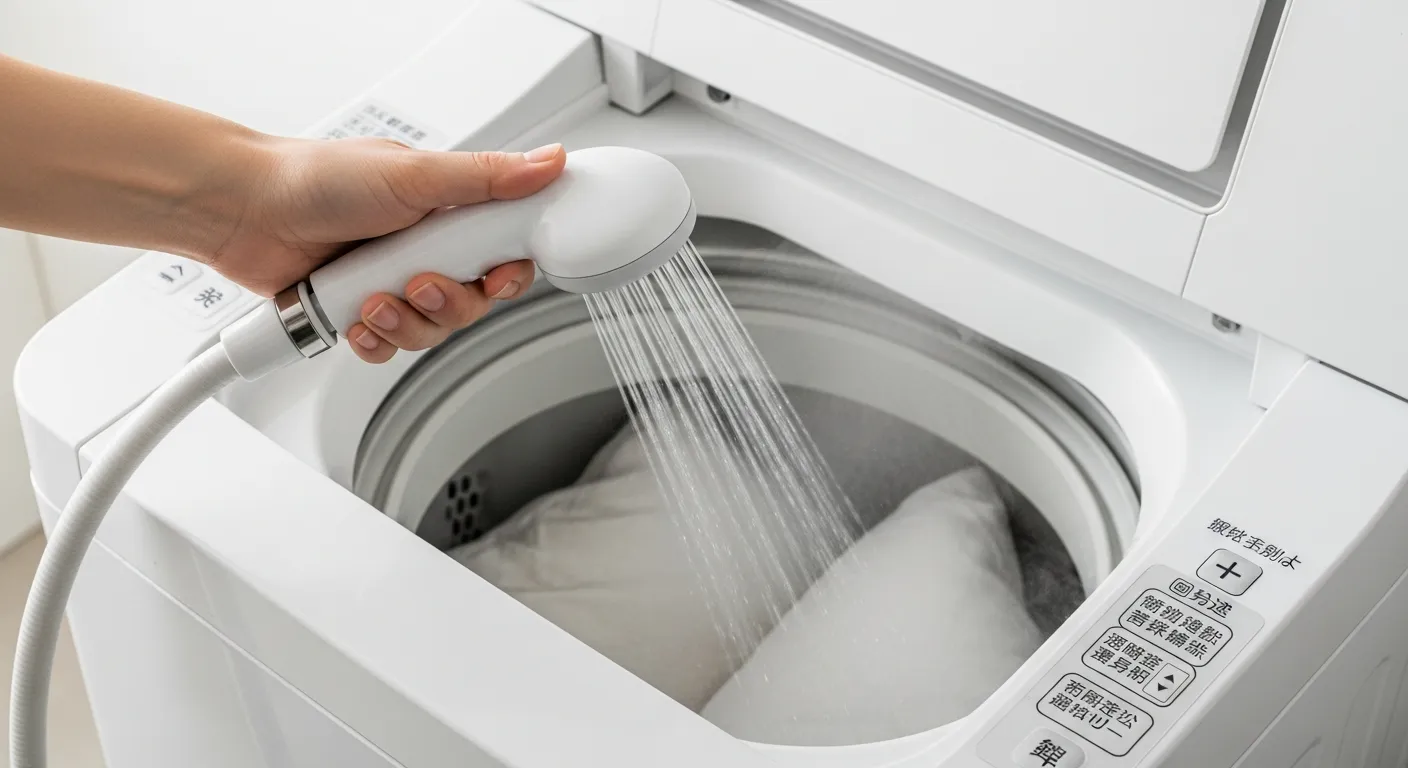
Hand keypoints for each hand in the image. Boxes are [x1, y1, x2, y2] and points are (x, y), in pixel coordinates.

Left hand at [209, 137, 565, 362]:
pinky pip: (390, 348)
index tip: (497, 275)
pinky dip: (375, 339)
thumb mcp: (414, 174)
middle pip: (473, 301)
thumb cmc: (316, 179)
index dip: (508, 272)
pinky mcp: (362, 312)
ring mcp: (393, 282)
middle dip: (449, 301)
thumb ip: (486, 178)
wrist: (243, 210)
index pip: (505, 250)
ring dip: (406, 321)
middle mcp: (425, 248)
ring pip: (432, 329)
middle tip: (421, 280)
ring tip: (374, 296)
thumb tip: (548, 161)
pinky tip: (356, 317)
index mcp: (447, 210)